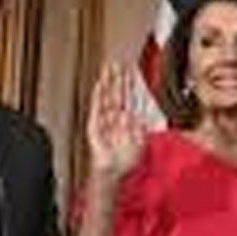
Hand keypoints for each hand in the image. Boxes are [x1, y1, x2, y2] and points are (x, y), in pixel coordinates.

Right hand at [86, 60, 144, 177]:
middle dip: (117, 78)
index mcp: (127, 119)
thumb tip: (140, 110)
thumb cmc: (127, 159)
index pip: (128, 97)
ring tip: (107, 69)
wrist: (115, 172)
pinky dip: (98, 98)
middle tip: (116, 63)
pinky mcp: (95, 126)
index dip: (129, 84)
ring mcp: (105, 120)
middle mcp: (115, 117)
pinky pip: (97, 109)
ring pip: (106, 98)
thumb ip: (140, 126)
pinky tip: (100, 86)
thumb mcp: (141, 141)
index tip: (130, 70)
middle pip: (116, 94)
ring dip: (107, 84)